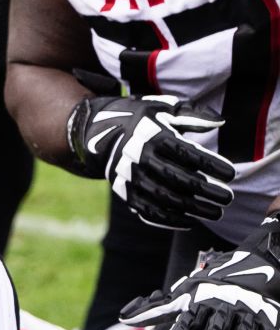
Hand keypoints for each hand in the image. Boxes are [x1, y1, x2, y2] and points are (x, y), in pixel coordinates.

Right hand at [68, 95, 234, 229]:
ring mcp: (131, 179)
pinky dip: (169, 219)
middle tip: (228, 198)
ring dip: (193, 209)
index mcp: (154, 137)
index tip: (231, 174)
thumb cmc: (141, 118)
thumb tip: (221, 122)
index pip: (189, 155)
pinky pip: (148, 212)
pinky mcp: (125, 193)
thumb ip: (193, 114)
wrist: (98, 133)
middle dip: (207, 191)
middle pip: (180, 180)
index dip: (212, 166)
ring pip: (166, 199)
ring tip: (215, 213)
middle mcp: (141, 159)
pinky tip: (190, 221)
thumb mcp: (164, 108)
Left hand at [121, 213, 279, 329]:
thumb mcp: (184, 295)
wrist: (257, 267)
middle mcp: (227, 309)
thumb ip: (156, 310)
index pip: (189, 318)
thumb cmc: (210, 288)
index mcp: (203, 302)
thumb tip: (124, 317)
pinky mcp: (271, 326)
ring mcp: (250, 318)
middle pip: (218, 327)